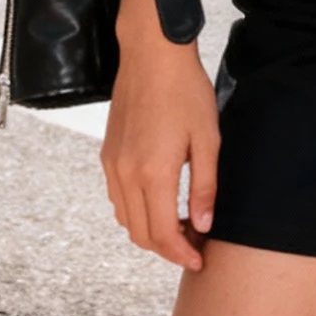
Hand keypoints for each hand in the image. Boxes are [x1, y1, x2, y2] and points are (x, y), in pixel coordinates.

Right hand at [101, 35, 220, 270]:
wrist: (152, 55)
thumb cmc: (185, 92)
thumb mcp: (208, 139)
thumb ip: (204, 187)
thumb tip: (203, 226)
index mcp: (153, 173)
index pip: (163, 235)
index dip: (182, 254)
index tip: (200, 260)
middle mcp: (126, 175)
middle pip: (141, 235)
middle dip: (168, 249)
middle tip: (195, 244)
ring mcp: (113, 165)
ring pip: (126, 220)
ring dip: (151, 233)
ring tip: (181, 225)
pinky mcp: (108, 154)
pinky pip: (118, 199)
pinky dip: (136, 213)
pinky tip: (159, 202)